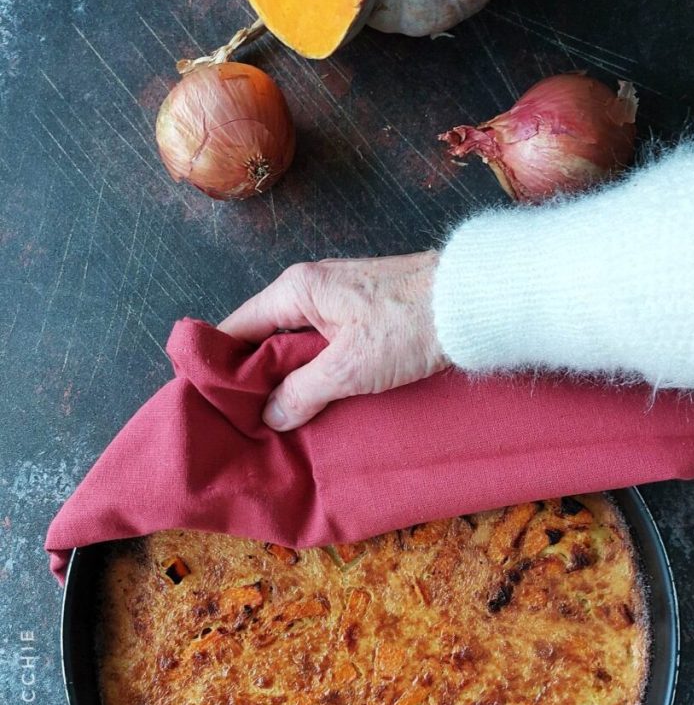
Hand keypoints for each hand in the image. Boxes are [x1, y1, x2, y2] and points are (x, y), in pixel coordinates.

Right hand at [219, 250, 448, 430]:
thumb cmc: (410, 325)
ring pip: (294, 341)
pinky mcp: (360, 312)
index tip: (210, 397)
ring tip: (276, 414)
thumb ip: (303, 391)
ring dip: (286, 375)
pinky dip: (313, 368)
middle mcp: (309, 287)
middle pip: (263, 334)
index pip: (237, 325)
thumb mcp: (350, 368)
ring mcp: (336, 298)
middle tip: (244, 417)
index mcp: (296, 290)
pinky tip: (315, 396)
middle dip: (252, 374)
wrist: (472, 302)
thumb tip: (270, 416)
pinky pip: (321, 343)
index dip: (219, 361)